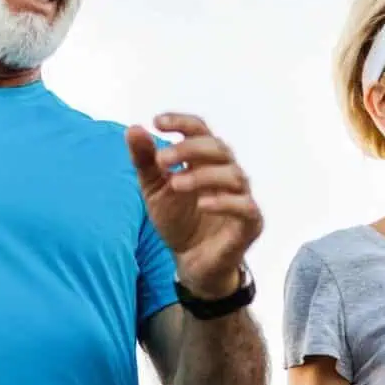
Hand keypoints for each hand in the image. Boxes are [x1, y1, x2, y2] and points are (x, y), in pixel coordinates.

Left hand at [127, 113, 263, 296]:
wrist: (191, 262)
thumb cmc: (178, 220)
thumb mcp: (154, 189)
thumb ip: (145, 161)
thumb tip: (133, 128)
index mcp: (205, 160)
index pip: (199, 130)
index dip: (181, 122)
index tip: (157, 122)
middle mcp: (227, 173)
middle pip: (218, 147)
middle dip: (189, 149)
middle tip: (162, 159)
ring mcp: (242, 196)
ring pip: (233, 174)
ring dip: (203, 175)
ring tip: (175, 184)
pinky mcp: (250, 223)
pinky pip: (245, 207)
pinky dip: (226, 202)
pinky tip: (203, 203)